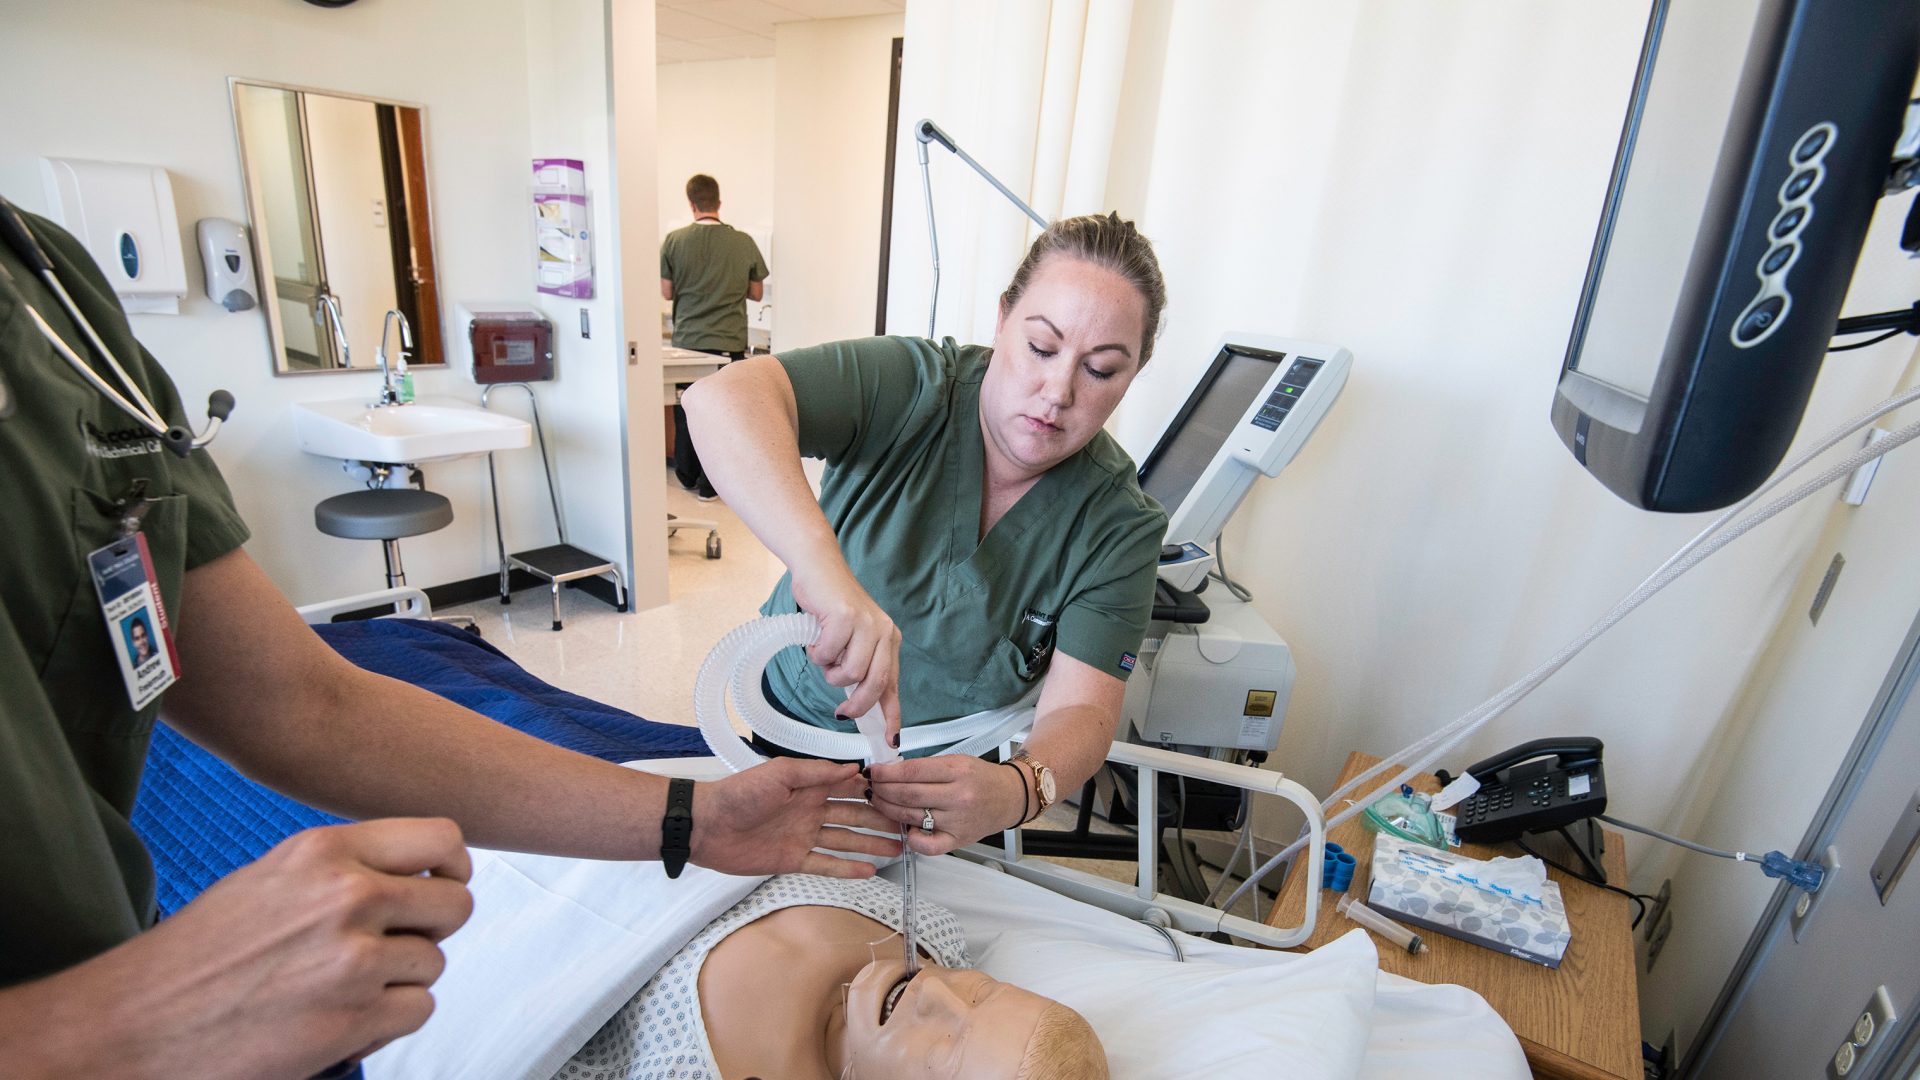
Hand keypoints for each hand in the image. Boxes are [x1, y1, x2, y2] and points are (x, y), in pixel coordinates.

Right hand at [0, 819, 472, 1079]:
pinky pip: (417, 1010)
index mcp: (325, 852)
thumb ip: (345, 868)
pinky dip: (389, 1019)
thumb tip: (415, 874)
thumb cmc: (198, 954)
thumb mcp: (274, 879)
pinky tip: (344, 1016)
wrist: (138, 1024)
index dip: (454, 866)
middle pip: (454, 904)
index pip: (442, 838)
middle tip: (397, 943)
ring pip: (434, 963)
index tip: (445, 883)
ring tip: (346, 985)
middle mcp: (346, 897)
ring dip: (402, 979)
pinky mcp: (353, 1020)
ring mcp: (354, 960)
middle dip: (433, 928)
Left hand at [692, 758, 902, 876]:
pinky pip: (826, 864)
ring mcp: (804, 836)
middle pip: (853, 815)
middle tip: (908, 825)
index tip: (899, 793)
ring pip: (845, 840)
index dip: (873, 790)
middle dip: (880, 819)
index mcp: (808, 786)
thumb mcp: (779, 773)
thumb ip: (817, 772)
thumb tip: (853, 768)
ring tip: (897, 848)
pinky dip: (847, 868)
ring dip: (871, 843)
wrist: (707, 826)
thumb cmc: (739, 794)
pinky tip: (869, 870)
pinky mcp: (793, 860)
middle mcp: (811, 810)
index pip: (849, 787)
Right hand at [790, 564, 902, 739]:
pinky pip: (828, 655)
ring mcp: (866, 625)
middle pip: (874, 685)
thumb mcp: (853, 639)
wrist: (818, 568)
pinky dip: (817, 653)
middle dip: (857, 706)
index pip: (893, 686)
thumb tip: (857, 705)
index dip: (893, 716)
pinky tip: (816, 637)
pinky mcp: (846, 618)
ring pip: (849, 673)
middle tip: (841, 712)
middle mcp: (884, 633)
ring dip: (830, 671)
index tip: (891, 740)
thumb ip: (860, 666)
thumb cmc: (831, 607)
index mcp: (889, 640)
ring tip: (824, 654)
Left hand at [869, 756, 1028, 854]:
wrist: (1009, 797)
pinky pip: (927, 846)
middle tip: (870, 786)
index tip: (872, 771)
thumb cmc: (981, 778)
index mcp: (957, 771)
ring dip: (887, 809)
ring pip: (910, 817)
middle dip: (881, 790)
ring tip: (877, 801)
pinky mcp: (958, 840)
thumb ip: (926, 768)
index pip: (911, 772)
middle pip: (907, 795)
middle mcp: (958, 797)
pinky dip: (911, 839)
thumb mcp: (956, 761)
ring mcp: (957, 821)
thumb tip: (890, 771)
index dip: (886, 772)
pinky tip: (904, 829)